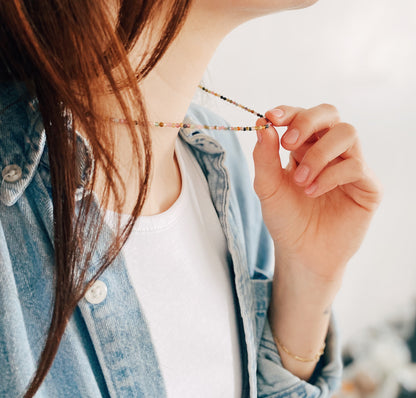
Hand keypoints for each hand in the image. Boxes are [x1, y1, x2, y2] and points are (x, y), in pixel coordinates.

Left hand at [253, 104, 381, 284]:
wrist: (301, 253)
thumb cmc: (286, 219)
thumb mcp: (268, 187)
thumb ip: (264, 157)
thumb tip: (262, 125)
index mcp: (305, 147)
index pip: (303, 116)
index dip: (289, 112)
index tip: (271, 118)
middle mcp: (330, 152)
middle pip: (330, 115)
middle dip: (307, 122)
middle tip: (288, 144)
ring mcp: (350, 166)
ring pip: (347, 134)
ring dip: (319, 154)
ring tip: (300, 181)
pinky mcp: (367, 185)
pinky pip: (355, 166)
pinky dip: (330, 176)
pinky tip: (312, 192)